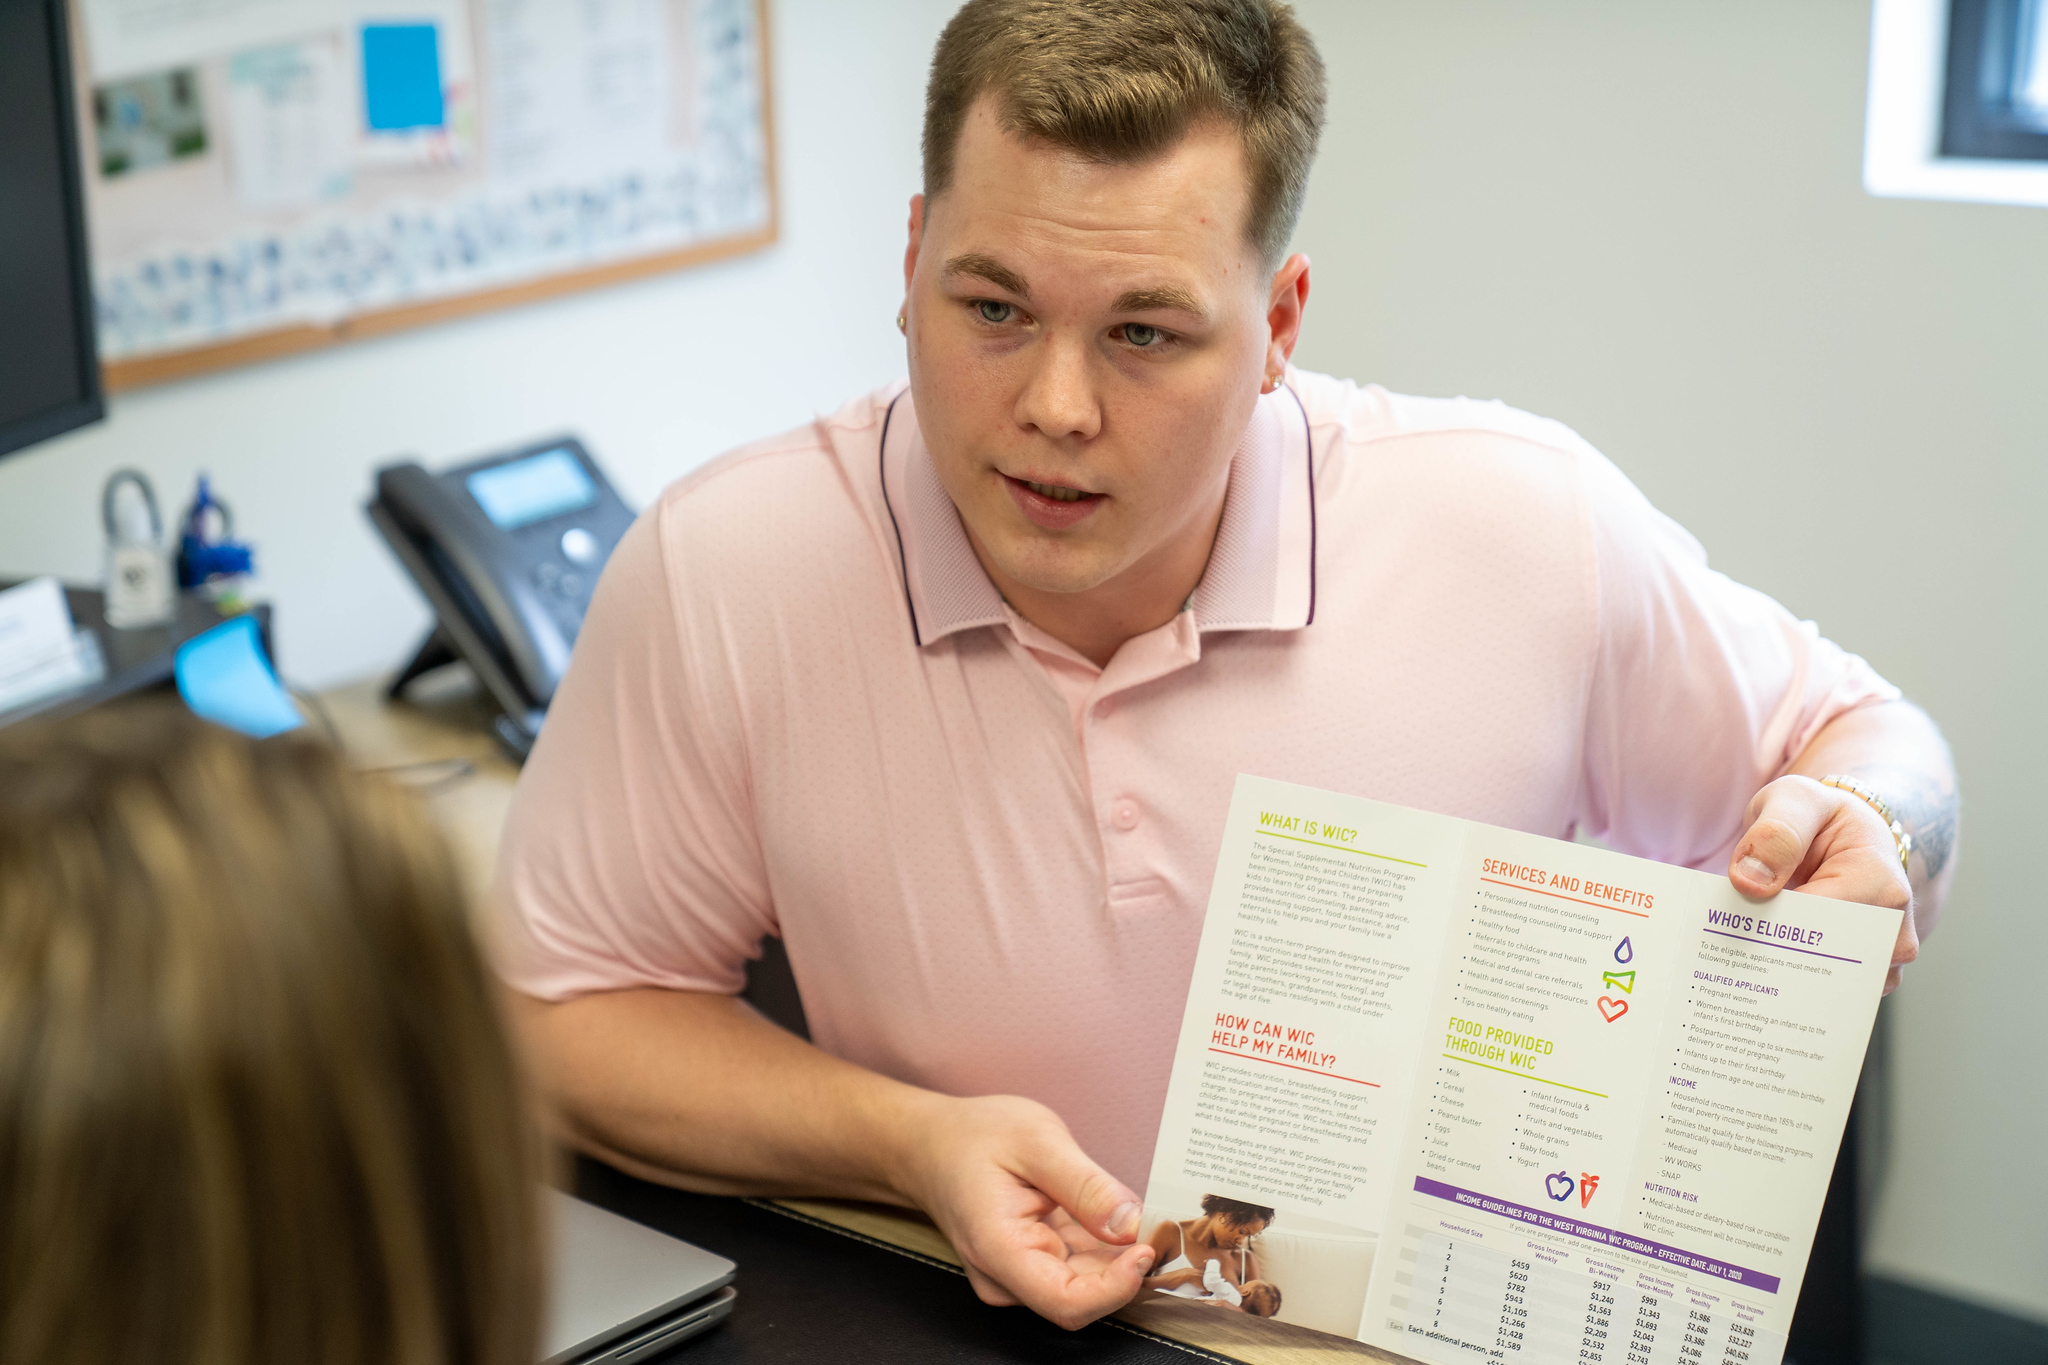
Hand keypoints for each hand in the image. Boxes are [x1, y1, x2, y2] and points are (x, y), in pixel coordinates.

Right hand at [893, 1093, 1153, 1328]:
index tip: (1146, 1249)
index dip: (1116, 1287)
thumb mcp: (1036, 1141)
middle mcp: (1007, 1277)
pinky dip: (1106, 1249)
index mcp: (999, 1250)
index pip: (1067, 1302)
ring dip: (1119, 1258)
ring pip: (1086, 1284)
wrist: (932, 1143)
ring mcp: (1018, 1276)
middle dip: (1126, 1267)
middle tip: (1161, 1223)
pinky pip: (1078, 1268)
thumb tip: (1130, 1225)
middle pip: (1082, 1297)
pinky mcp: (1032, 1266)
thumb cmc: (974, 1137)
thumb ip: (1085, 1185)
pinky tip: (1117, 1216)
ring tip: (1142, 1214)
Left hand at [1727, 775, 1917, 992]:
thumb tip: (1750, 882)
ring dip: (1777, 978)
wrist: (1844, 834)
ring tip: (1734, 963)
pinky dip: (1789, 983)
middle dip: (1770, 959)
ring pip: (1823, 987)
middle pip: (1822, 962)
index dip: (1769, 927)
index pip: (1817, 923)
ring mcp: (1882, 958)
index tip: (1727, 927)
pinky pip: (1825, 993)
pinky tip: (1756, 970)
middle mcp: (1891, 928)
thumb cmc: (1820, 816)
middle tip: (1720, 955)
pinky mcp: (1864, 976)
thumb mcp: (1794, 800)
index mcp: (1880, 882)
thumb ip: (1775, 833)